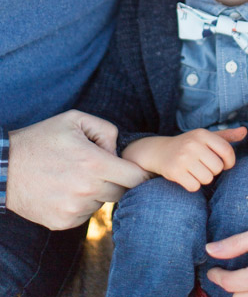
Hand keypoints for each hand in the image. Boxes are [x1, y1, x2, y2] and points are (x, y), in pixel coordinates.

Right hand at [7, 110, 148, 229]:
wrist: (5, 168)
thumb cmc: (42, 139)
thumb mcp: (75, 119)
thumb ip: (106, 130)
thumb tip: (117, 152)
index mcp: (94, 163)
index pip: (134, 178)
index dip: (140, 173)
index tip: (138, 170)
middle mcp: (87, 190)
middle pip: (121, 192)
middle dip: (116, 180)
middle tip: (99, 168)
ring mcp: (74, 209)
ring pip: (102, 203)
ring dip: (97, 191)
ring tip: (76, 176)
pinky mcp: (62, 222)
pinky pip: (85, 215)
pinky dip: (82, 204)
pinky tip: (66, 189)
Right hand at [123, 126, 246, 191]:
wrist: (159, 151)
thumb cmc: (189, 145)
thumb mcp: (205, 137)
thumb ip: (226, 136)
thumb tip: (245, 131)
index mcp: (202, 134)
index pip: (227, 150)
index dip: (230, 162)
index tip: (225, 164)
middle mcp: (193, 144)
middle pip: (217, 168)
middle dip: (213, 171)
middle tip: (203, 166)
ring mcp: (183, 158)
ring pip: (207, 179)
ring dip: (203, 179)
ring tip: (194, 170)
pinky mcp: (175, 171)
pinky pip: (194, 187)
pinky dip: (192, 185)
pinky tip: (186, 177)